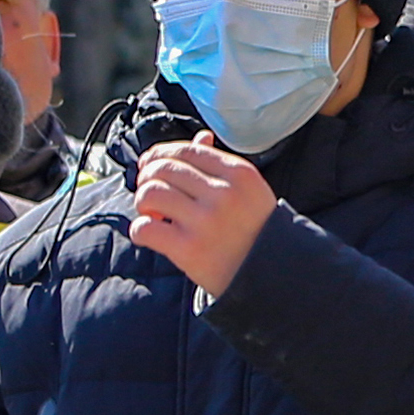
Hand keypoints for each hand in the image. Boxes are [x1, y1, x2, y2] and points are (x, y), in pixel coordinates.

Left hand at [129, 141, 281, 298]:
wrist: (273, 277)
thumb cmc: (257, 231)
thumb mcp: (249, 192)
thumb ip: (221, 165)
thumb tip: (200, 137)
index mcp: (240, 174)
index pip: (186, 150)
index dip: (160, 155)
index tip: (151, 166)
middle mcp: (224, 194)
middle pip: (163, 168)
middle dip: (147, 178)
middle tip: (152, 195)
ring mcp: (207, 222)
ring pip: (151, 193)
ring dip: (143, 203)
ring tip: (154, 215)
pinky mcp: (190, 249)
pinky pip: (145, 227)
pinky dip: (140, 230)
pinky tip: (150, 235)